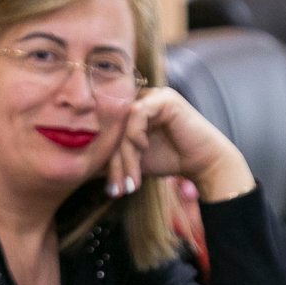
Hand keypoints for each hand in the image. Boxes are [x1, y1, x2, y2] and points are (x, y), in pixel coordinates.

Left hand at [108, 87, 255, 202]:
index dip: (105, 160)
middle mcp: (140, 100)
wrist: (203, 164)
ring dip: (126, 156)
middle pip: (113, 130)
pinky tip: (144, 149)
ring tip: (132, 180)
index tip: (110, 188)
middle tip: (118, 189)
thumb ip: (112, 158)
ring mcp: (153, 96)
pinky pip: (137, 113)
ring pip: (123, 124)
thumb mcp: (133, 161)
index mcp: (130, 112)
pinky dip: (136, 134)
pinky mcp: (165, 98)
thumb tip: (82, 167)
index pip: (107, 133)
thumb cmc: (169, 159)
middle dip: (115, 164)